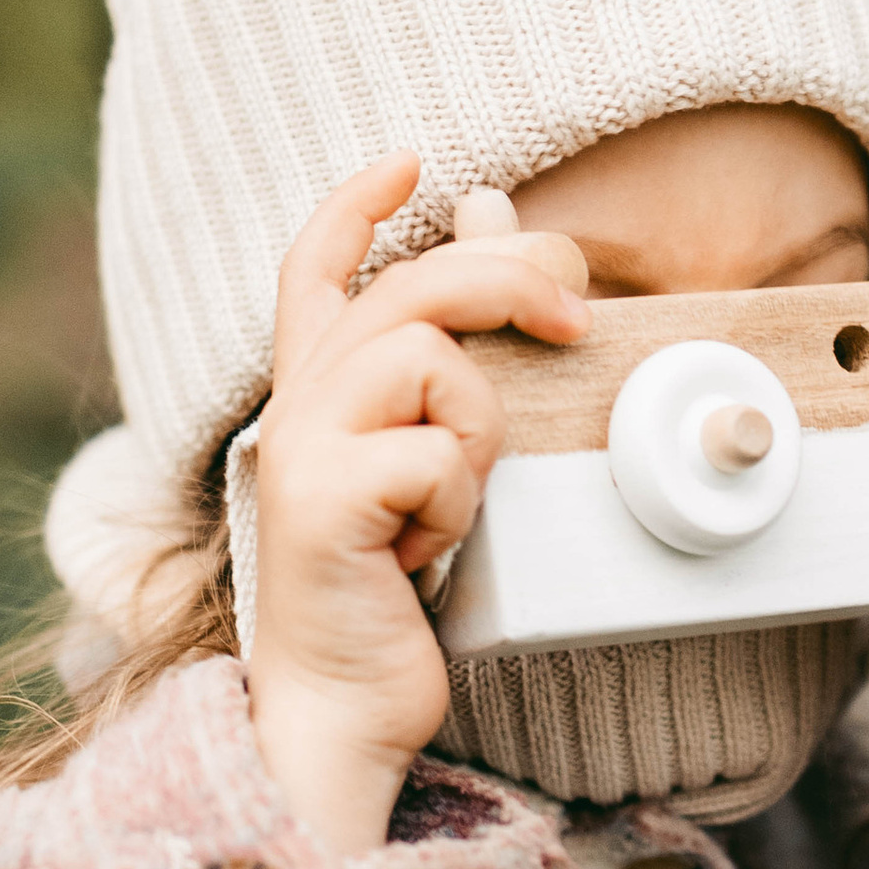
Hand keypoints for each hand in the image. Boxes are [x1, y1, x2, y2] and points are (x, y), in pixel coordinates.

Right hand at [247, 153, 586, 854]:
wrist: (342, 709)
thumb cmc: (393, 598)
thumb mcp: (431, 468)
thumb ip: (450, 370)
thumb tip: (492, 233)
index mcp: (314, 397)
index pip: (313, 269)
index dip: (355, 206)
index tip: (410, 160)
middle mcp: (294, 408)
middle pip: (411, 286)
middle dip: (508, 278)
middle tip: (574, 317)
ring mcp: (298, 449)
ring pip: (428, 360)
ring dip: (477, 430)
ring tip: (452, 504)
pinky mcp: (320, 500)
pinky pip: (434, 453)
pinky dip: (457, 505)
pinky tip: (424, 555)